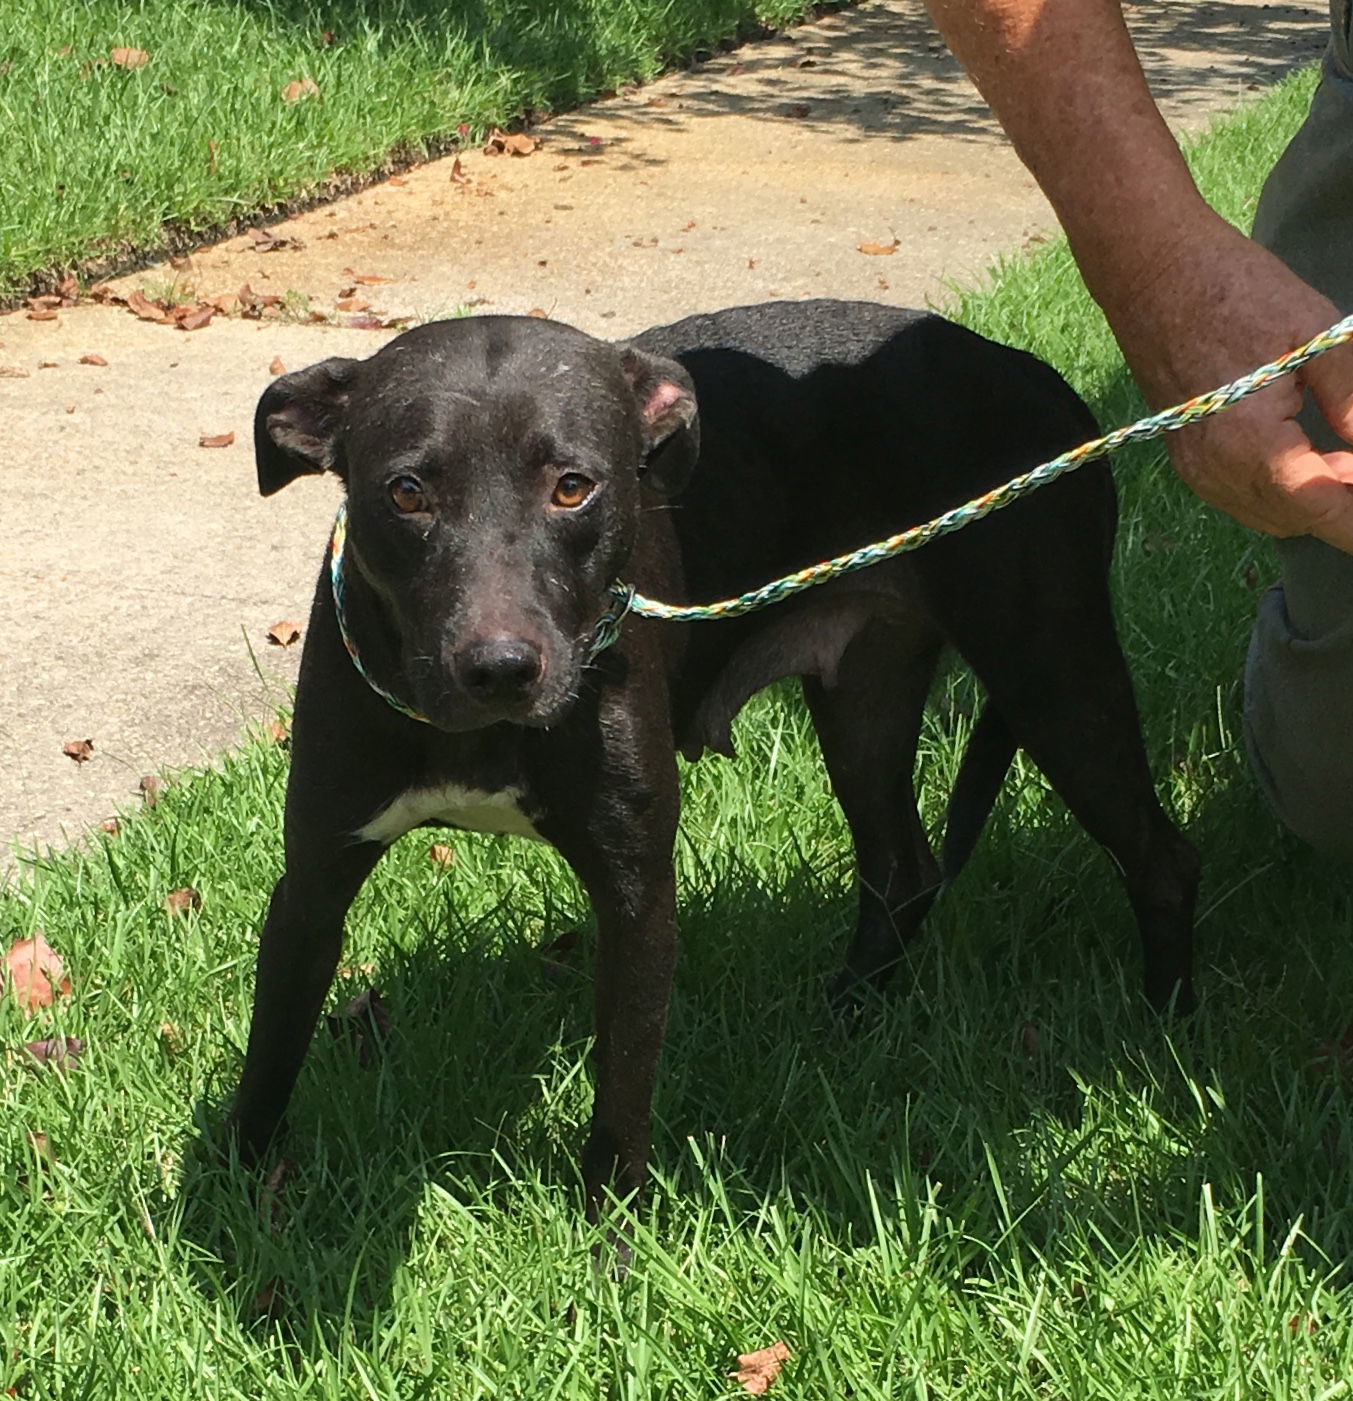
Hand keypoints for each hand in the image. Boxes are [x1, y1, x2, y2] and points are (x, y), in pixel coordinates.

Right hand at [1100, 218, 1352, 550]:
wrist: (1155, 278)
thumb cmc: (1237, 293)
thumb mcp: (1319, 338)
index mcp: (1251, 446)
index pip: (1322, 511)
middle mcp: (1217, 472)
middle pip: (1299, 520)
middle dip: (1343, 501)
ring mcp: (1197, 470)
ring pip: (1272, 515)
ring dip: (1314, 496)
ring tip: (1344, 452)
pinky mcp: (1188, 459)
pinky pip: (1244, 497)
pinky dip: (1283, 489)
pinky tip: (1308, 451)